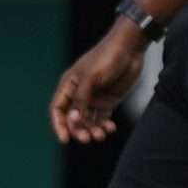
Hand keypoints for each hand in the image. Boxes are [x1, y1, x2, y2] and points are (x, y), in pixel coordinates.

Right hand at [49, 27, 143, 144]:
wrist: (130, 47)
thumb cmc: (107, 57)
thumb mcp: (91, 78)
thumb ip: (81, 99)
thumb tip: (73, 119)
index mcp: (69, 85)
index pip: (57, 109)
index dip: (59, 125)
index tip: (65, 139)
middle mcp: (79, 94)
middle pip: (73, 119)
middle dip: (79, 130)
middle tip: (88, 138)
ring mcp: (94, 98)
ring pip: (88, 121)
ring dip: (93, 130)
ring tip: (102, 134)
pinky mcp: (108, 100)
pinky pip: (102, 118)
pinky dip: (104, 126)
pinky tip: (110, 128)